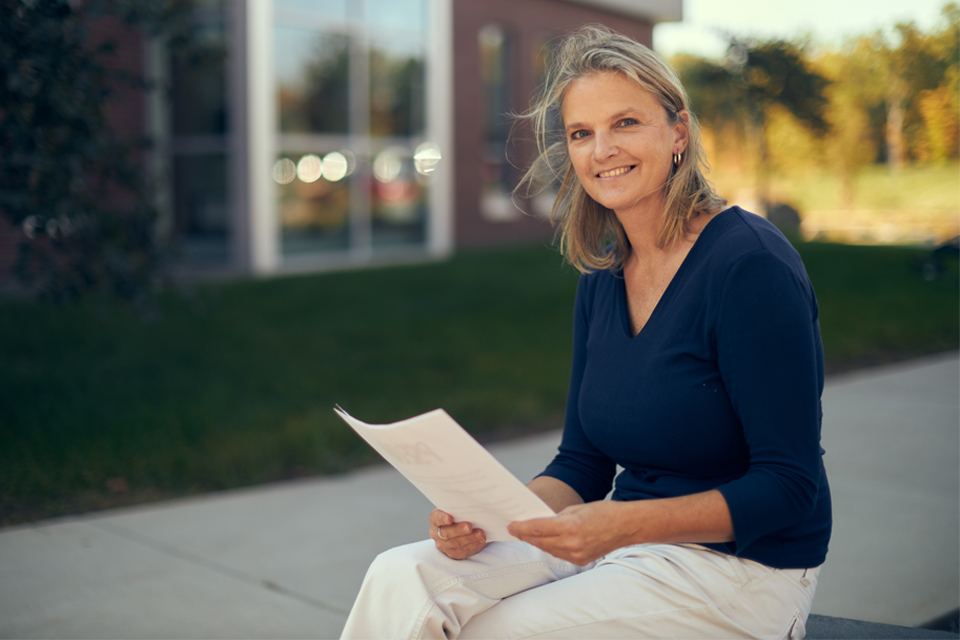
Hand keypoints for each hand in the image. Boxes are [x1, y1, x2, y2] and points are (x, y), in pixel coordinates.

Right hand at [429, 509, 486, 559]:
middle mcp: (436, 533)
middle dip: (458, 530)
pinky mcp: (453, 553)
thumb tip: (472, 503)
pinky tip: (481, 539)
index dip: (442, 518)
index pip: (436, 518)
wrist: (461, 529)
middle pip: (446, 533)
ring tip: (480, 533)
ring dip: (470, 538)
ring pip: (456, 543)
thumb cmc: (459, 515)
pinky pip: (463, 550)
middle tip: (469, 527)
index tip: (450, 518)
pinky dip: (474, 544)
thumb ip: (459, 507)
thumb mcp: (456, 510)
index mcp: (435, 519)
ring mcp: (444, 545)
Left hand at [507, 501, 631, 565]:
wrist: (626, 526)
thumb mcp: (576, 508)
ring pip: (548, 549)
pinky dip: (551, 547)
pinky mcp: (581, 561)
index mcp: (570, 526)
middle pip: (540, 541)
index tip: (511, 526)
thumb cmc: (603, 512)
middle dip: (526, 535)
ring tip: (527, 535)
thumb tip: (541, 523)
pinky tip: (546, 541)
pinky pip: (559, 554)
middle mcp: (572, 543)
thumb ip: (557, 517)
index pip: (538, 528)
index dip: (521, 528)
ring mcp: (577, 555)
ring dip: (537, 542)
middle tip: (515, 530)